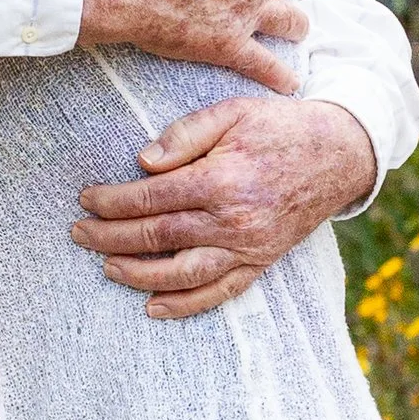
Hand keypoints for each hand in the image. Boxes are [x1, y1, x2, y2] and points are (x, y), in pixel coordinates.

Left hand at [72, 94, 377, 318]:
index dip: (112, 202)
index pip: (151, 198)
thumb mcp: (233, 112)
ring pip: (183, 274)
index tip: (86, 200)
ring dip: (139, 275)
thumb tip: (143, 162)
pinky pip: (220, 292)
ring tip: (107, 268)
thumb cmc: (280, 127)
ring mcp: (249, 247)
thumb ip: (186, 134)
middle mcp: (233, 221)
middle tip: (79, 234)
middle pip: (158, 237)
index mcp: (221, 180)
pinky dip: (185, 304)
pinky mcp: (261, 262)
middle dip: (111, 238)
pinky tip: (154, 307)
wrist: (339, 154)